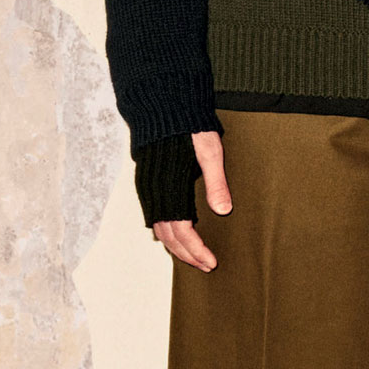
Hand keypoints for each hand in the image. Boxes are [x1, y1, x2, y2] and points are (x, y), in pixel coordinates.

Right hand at [152, 129, 230, 270]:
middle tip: (206, 265)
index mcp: (171, 187)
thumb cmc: (189, 124)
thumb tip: (224, 211)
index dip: (196, 250)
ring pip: (158, 229)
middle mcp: (154, 191)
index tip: (211, 262)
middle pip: (168, 236)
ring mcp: (146, 188)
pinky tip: (175, 235)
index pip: (182, 231)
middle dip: (187, 255)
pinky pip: (152, 216)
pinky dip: (164, 232)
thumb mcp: (210, 150)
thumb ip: (216, 182)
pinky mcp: (145, 182)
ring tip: (193, 257)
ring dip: (175, 247)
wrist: (162, 102)